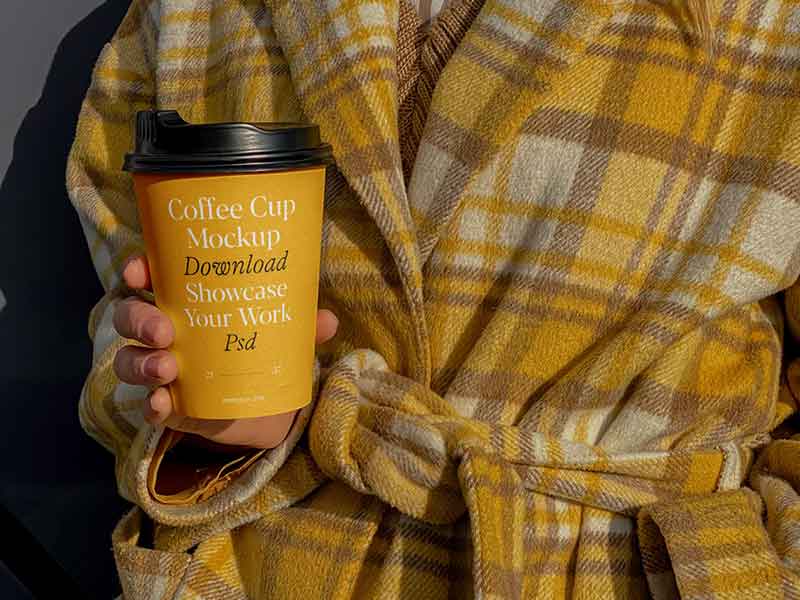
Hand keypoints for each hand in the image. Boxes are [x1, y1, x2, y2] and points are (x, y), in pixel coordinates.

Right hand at [112, 255, 338, 448]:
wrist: (266, 403)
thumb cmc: (262, 347)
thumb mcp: (283, 332)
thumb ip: (301, 325)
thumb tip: (327, 320)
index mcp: (186, 300)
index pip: (149, 276)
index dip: (138, 269)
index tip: (138, 271)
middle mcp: (165, 330)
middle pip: (129, 315)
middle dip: (139, 319)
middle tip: (164, 330)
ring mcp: (161, 368)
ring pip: (128, 359)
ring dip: (141, 362)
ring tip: (168, 368)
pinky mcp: (168, 404)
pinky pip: (147, 404)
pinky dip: (152, 404)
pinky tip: (162, 404)